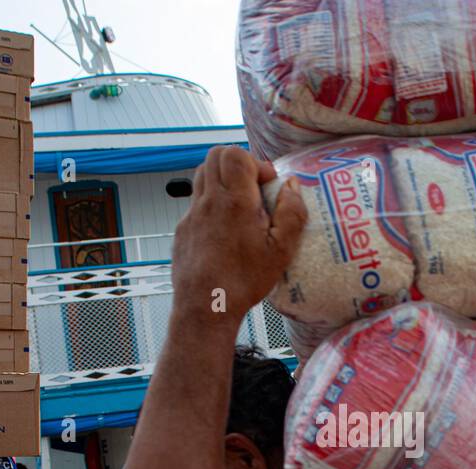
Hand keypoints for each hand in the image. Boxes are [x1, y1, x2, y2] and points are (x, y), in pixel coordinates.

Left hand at [170, 145, 306, 323]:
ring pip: (202, 175)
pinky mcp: (182, 229)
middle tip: (253, 188)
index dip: (255, 162)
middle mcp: (209, 202)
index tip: (266, 184)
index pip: (235, 154)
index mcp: (234, 201)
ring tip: (239, 205)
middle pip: (215, 155)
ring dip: (222, 180)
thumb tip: (292, 186)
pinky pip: (195, 203)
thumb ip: (292, 213)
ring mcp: (192, 214)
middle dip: (237, 163)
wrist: (205, 307)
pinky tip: (224, 230)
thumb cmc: (244, 281)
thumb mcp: (281, 251)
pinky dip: (211, 204)